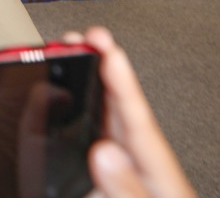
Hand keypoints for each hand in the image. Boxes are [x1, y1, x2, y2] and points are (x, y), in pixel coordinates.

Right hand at [65, 27, 195, 197]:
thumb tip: (104, 151)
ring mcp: (123, 175)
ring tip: (71, 56)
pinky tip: (64, 108)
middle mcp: (139, 168)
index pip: (136, 119)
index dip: (120, 81)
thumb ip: (128, 190)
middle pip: (117, 110)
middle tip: (82, 37)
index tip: (105, 48)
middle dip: (99, 70)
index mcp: (155, 174)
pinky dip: (77, 121)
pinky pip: (91, 146)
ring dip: (86, 89)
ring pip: (103, 124)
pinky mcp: (103, 187)